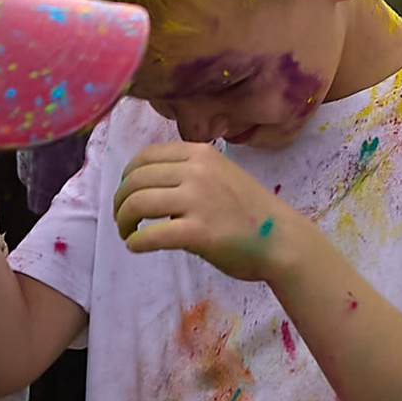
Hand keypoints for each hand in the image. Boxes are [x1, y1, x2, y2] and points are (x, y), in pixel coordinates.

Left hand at [113, 141, 305, 281]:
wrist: (281, 239)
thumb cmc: (250, 210)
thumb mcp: (221, 174)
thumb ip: (189, 173)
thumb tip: (147, 185)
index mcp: (201, 154)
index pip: (145, 156)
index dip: (126, 177)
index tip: (126, 194)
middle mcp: (198, 171)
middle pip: (136, 179)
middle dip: (120, 201)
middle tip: (122, 219)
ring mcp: (198, 200)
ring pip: (137, 204)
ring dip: (123, 221)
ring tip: (127, 233)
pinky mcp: (198, 232)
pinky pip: (150, 235)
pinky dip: (135, 242)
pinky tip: (136, 246)